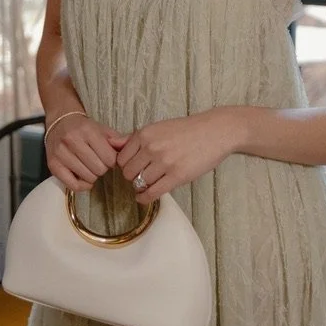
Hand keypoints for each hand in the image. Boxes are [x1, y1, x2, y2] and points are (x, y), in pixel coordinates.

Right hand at [46, 113, 128, 191]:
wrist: (60, 122)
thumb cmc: (85, 128)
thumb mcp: (103, 130)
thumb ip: (119, 140)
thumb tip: (130, 150)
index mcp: (87, 131)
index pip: (109, 158)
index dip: (112, 161)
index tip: (108, 158)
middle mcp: (72, 140)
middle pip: (99, 169)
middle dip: (102, 168)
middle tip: (98, 163)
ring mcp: (61, 153)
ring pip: (87, 177)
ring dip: (93, 176)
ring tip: (90, 167)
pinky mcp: (53, 165)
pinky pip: (73, 185)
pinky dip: (82, 185)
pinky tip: (83, 178)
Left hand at [116, 110, 239, 203]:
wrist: (215, 131)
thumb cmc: (187, 130)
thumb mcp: (158, 128)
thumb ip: (134, 138)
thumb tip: (111, 143)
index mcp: (145, 134)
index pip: (121, 158)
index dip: (125, 165)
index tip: (131, 167)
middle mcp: (152, 147)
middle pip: (128, 172)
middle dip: (131, 177)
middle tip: (140, 177)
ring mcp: (164, 162)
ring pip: (140, 183)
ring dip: (141, 187)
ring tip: (147, 185)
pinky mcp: (177, 176)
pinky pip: (152, 193)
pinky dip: (145, 198)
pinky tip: (144, 197)